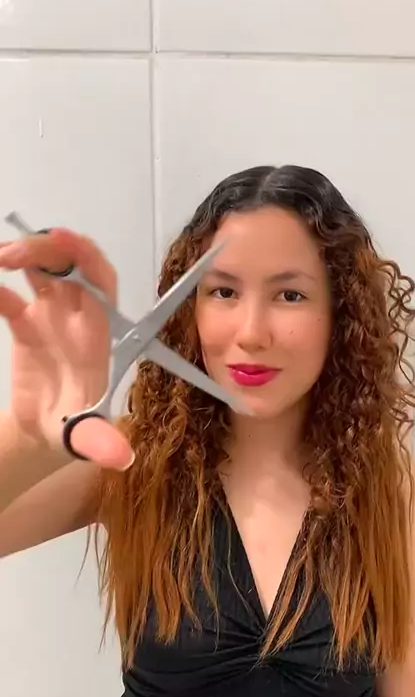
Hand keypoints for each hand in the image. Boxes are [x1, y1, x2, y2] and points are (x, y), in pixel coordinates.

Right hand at [0, 228, 134, 469]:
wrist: (47, 437)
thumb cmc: (74, 431)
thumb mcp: (86, 439)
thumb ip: (99, 443)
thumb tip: (121, 458)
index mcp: (98, 332)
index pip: (101, 282)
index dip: (85, 256)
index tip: (61, 237)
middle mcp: (78, 318)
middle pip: (70, 266)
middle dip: (46, 249)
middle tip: (13, 253)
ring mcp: (52, 318)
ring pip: (43, 271)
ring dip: (24, 255)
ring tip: (0, 259)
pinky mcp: (26, 327)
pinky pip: (12, 297)